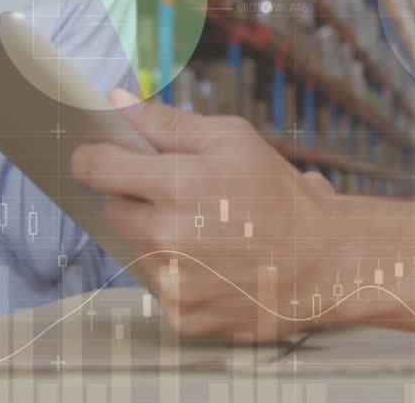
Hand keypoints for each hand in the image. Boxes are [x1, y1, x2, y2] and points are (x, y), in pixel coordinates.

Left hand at [72, 90, 342, 340]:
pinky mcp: (178, 314)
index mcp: (177, 185)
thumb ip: (168, 123)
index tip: (98, 154)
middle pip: (112, 208)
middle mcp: (166, 236)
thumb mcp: (233, 141)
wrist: (322, 263)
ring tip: (206, 231)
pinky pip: (155, 283)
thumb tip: (115, 101)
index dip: (92, 155)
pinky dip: (175, 271)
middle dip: (136, 196)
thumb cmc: (279, 197)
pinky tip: (211, 262)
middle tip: (181, 194)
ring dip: (157, 235)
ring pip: (134, 247)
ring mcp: (170, 280)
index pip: (96, 167)